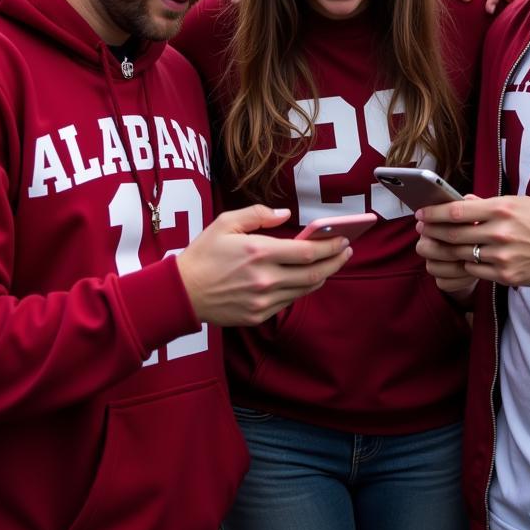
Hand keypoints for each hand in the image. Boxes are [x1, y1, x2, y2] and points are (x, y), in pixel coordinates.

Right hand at [178, 206, 352, 324]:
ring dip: (323, 275)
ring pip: (305, 289)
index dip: (330, 246)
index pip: (307, 252)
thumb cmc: (204, 254)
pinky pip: (289, 301)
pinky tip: (307, 277)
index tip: (343, 239)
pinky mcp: (258, 315)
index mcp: (258, 252)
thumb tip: (285, 215)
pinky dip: (303, 288)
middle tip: (347, 251)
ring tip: (333, 263)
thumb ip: (258, 214)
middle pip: (314, 273)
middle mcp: (265, 279)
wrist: (182, 292)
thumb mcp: (226, 223)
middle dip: (336, 261)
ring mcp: (262, 300)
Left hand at [416, 195, 529, 287]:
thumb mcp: (519, 203)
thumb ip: (488, 204)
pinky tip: (459, 260)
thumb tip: (463, 201)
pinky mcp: (506, 276)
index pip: (457, 211)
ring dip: (443, 252)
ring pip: (461, 255)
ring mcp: (503, 256)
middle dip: (432, 233)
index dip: (434, 213)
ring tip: (431, 247)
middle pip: (453, 234)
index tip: (421, 213)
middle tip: (420, 231)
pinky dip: (465, 265)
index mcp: (502, 209)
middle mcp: (500, 232)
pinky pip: (475, 271)